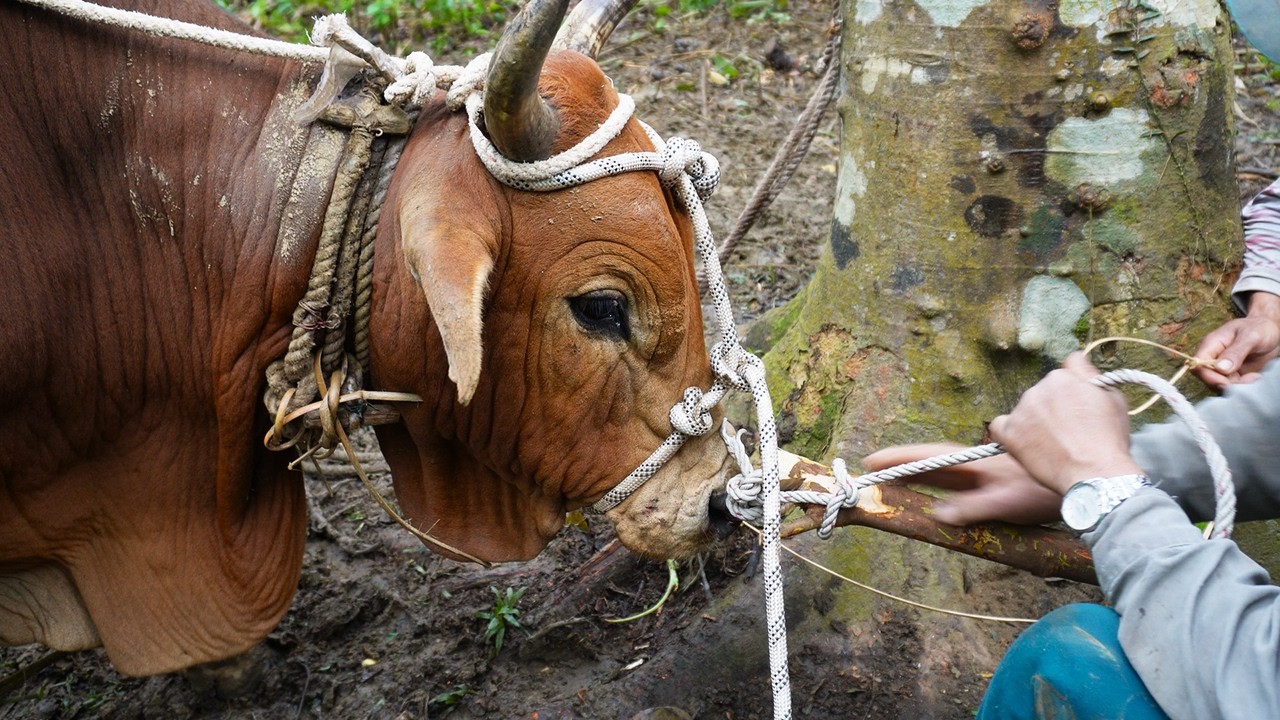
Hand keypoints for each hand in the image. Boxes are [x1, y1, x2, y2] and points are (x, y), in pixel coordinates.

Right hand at [862, 443, 1062, 525]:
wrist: (1086, 483)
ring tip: (897, 472)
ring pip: (947, 466)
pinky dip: (943, 475)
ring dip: (920, 467)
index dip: (900, 460)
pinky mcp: (1003, 478)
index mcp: (974, 469)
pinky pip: (964, 474)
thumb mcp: (1007, 503)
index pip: (929, 460)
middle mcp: (978, 466)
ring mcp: (989, 471)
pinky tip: (940, 483)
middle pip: (933, 462)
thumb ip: (972, 509)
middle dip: (903, 463)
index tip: (873, 460)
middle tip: (873, 465)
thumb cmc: (1046, 493)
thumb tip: (937, 514)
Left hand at [988, 353, 1143, 495]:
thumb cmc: (1108, 439)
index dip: (1073, 393)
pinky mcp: (1010, 433)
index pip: (1062, 376)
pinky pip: (1000, 427)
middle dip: (1053, 409)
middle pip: (1043, 394)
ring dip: (1035, 423)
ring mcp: (1022, 410)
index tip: (1079, 410)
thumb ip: (1090, 375)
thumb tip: (1077, 362)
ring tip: (1054, 445)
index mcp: (1062, 377)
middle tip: (1069, 432)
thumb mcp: (1113, 398)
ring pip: (1025, 411)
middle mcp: (1038, 388)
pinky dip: (1010, 434)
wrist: (1095, 472)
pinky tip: (1024, 445)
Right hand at [1193, 292, 1279, 390]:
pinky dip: (1243, 386)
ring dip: (1238, 386)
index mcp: (1211, 345)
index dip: (1208, 376)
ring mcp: (1222, 368)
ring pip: (1220, 385)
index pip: (1198, 364)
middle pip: (1208, 378)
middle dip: (1226, 383)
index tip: (1226, 382)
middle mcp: (1213, 358)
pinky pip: (1232, 387)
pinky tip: (1255, 377)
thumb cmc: (1259, 328)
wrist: (1271, 332)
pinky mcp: (1233, 375)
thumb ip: (1236, 352)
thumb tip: (1220, 368)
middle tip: (1249, 379)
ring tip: (1254, 377)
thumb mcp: (1250, 336)